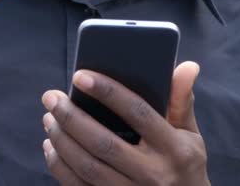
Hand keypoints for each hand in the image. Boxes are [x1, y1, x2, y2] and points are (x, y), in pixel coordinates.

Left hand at [41, 62, 209, 185]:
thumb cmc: (183, 164)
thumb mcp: (190, 135)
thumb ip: (181, 101)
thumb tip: (187, 65)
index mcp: (174, 149)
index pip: (137, 113)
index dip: (107, 92)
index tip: (79, 76)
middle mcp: (154, 174)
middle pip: (103, 142)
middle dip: (71, 117)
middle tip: (50, 97)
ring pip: (87, 166)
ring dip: (62, 140)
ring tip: (49, 118)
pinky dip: (59, 165)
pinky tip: (50, 145)